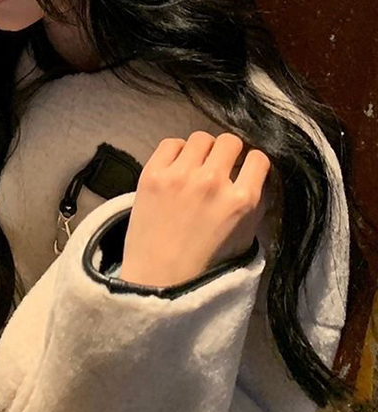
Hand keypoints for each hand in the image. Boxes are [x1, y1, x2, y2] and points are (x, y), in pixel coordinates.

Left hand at [119, 132, 270, 287]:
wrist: (158, 274)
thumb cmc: (203, 260)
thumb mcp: (244, 235)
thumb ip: (254, 202)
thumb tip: (254, 173)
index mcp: (241, 200)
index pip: (258, 158)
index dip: (251, 162)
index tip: (242, 168)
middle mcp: (213, 182)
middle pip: (229, 141)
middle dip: (228, 151)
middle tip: (218, 165)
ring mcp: (180, 175)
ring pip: (200, 137)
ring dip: (202, 149)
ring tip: (195, 165)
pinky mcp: (153, 173)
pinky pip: (170, 142)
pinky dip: (176, 151)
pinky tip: (176, 167)